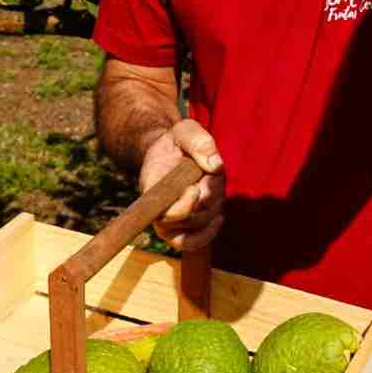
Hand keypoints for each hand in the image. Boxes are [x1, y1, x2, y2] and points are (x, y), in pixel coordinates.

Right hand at [139, 119, 224, 250]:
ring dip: (214, 206)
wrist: (171, 154)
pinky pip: (194, 243)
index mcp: (153, 187)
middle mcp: (158, 209)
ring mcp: (170, 222)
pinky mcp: (184, 228)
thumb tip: (215, 166)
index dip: (185, 206)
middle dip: (208, 198)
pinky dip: (210, 232)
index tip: (195, 187)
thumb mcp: (186, 130)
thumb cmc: (177, 142)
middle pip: (190, 220)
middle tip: (210, 178)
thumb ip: (199, 142)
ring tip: (212, 185)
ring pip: (199, 226)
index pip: (166, 213)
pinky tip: (218, 217)